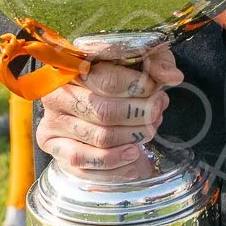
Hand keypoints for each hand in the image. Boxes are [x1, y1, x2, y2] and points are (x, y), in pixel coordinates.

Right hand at [37, 46, 184, 175]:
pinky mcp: (52, 146)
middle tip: (158, 113)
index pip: (108, 80)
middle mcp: (57, 93)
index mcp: (75, 66)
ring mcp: (52, 122)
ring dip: (131, 139)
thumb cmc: (120, 77)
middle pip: (104, 112)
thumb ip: (157, 64)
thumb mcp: (141, 61)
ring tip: (149, 133)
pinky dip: (114, 164)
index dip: (139, 88)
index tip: (157, 91)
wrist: (94, 100)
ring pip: (99, 138)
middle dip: (139, 116)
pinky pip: (83, 163)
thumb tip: (173, 77)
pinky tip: (134, 157)